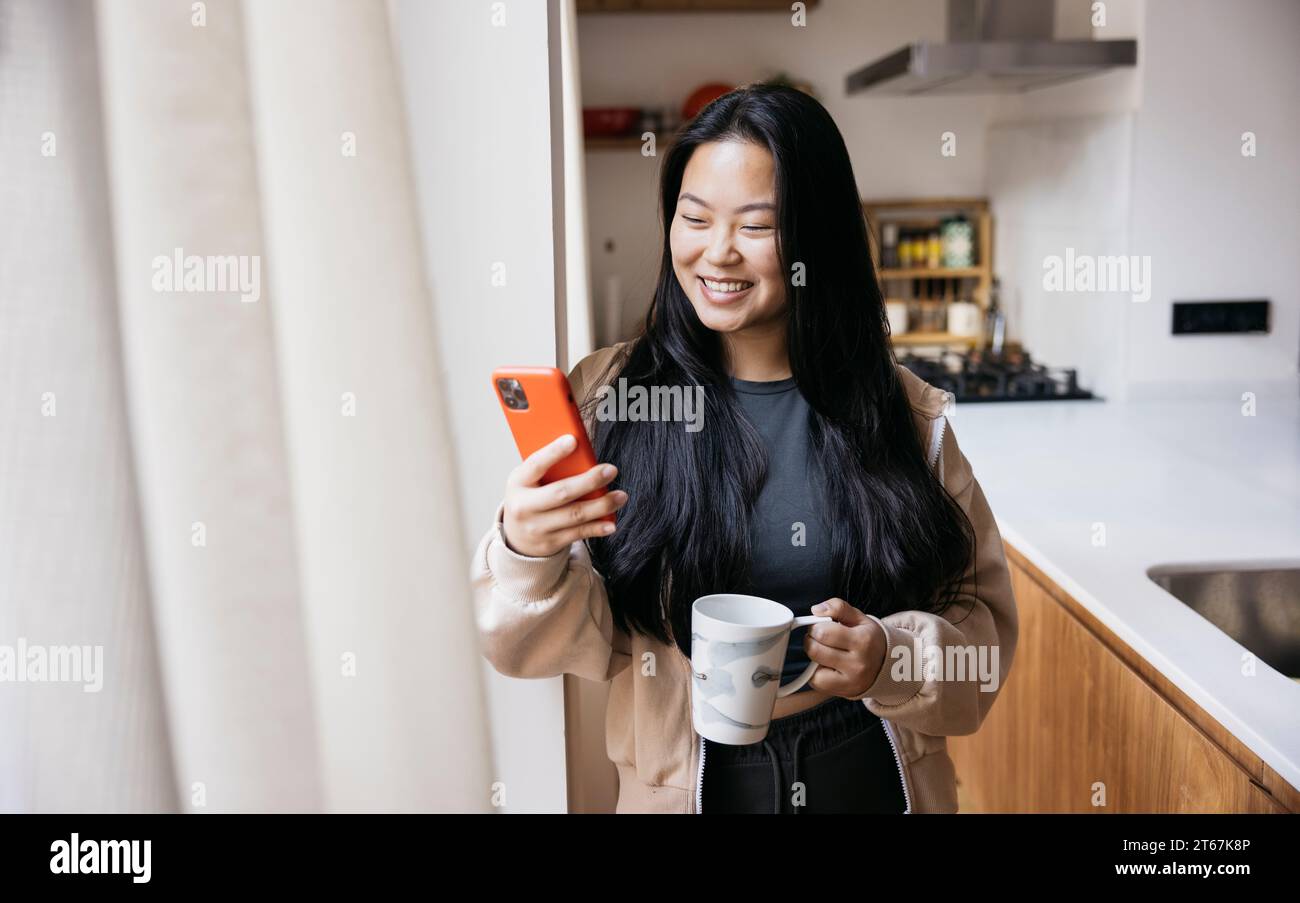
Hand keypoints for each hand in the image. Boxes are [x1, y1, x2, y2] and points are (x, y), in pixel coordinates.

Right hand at [502, 434, 628, 557]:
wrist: (517, 537)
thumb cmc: (530, 498)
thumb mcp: (530, 481)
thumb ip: (549, 468)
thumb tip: (583, 452)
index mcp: (518, 482)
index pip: (535, 464)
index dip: (553, 452)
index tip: (573, 440)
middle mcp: (524, 506)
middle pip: (561, 492)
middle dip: (589, 481)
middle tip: (611, 470)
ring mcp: (537, 527)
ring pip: (574, 515)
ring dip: (601, 505)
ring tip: (621, 496)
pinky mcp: (550, 542)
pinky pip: (578, 533)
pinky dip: (597, 527)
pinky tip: (611, 523)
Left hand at [804, 597, 886, 698]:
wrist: (886, 665)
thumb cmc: (869, 640)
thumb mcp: (859, 618)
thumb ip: (838, 607)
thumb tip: (817, 610)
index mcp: (862, 640)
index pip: (823, 632)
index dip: (815, 626)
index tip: (820, 626)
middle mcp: (857, 663)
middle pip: (815, 650)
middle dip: (811, 641)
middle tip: (819, 638)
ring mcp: (851, 680)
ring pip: (813, 669)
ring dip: (814, 658)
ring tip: (825, 652)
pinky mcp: (843, 692)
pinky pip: (816, 682)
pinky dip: (816, 673)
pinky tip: (827, 666)